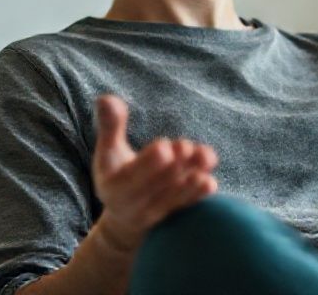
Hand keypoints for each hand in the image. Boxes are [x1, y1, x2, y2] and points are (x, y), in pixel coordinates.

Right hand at [91, 94, 218, 251]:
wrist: (124, 219)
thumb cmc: (116, 174)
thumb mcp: (108, 152)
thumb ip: (110, 127)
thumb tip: (106, 98)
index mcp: (113, 187)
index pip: (130, 177)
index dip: (148, 163)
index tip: (165, 146)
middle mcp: (133, 205)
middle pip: (155, 187)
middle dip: (173, 166)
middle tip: (186, 146)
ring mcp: (154, 214)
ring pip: (174, 198)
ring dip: (191, 179)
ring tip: (206, 159)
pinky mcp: (172, 219)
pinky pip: (185, 208)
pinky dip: (197, 196)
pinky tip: (211, 182)